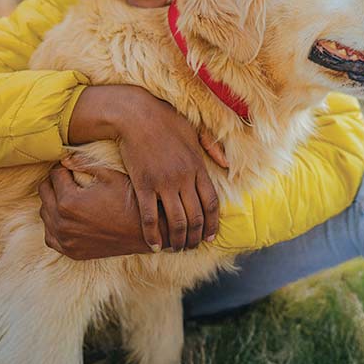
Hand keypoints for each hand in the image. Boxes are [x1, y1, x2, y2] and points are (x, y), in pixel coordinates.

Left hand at [39, 163, 150, 258]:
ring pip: (45, 213)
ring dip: (53, 202)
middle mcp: (62, 223)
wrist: (146, 232)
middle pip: (44, 193)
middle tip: (70, 179)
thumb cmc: (129, 200)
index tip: (73, 167)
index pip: (54, 175)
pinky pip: (50, 236)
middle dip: (55, 183)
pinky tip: (68, 217)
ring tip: (70, 196)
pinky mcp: (72, 252)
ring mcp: (66, 240)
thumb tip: (63, 158)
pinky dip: (54, 225)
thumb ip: (82, 163)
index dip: (64, 167)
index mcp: (69, 202)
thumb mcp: (109, 175)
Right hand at [66, 85, 229, 252]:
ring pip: (176, 222)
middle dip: (196, 237)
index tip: (211, 237)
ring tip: (176, 249)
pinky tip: (155, 245)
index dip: (213, 224)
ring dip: (178, 241)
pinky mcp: (143, 184)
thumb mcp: (194, 130)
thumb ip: (212, 147)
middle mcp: (184, 178)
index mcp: (198, 166)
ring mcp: (164, 183)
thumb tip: (228, 165)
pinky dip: (153, 235)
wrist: (135, 113)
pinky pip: (150, 217)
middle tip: (192, 247)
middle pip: (196, 217)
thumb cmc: (165, 119)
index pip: (211, 204)